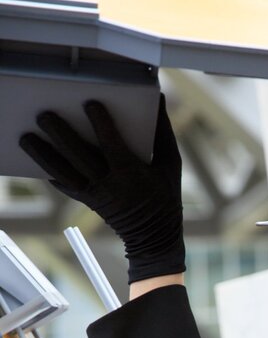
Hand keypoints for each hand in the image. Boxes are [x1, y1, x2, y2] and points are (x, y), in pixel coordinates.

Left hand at [19, 95, 184, 283]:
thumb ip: (163, 133)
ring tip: (26, 137)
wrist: (154, 237)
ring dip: (43, 155)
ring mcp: (95, 194)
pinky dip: (50, 172)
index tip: (90, 103)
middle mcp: (110, 185)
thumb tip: (158, 99)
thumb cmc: (165, 196)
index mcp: (132, 174)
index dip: (101, 124)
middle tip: (44, 114)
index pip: (112, 146)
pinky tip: (37, 156)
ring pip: (63, 173)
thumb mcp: (171, 165)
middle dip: (60, 134)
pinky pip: (64, 186)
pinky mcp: (87, 201)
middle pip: (79, 157)